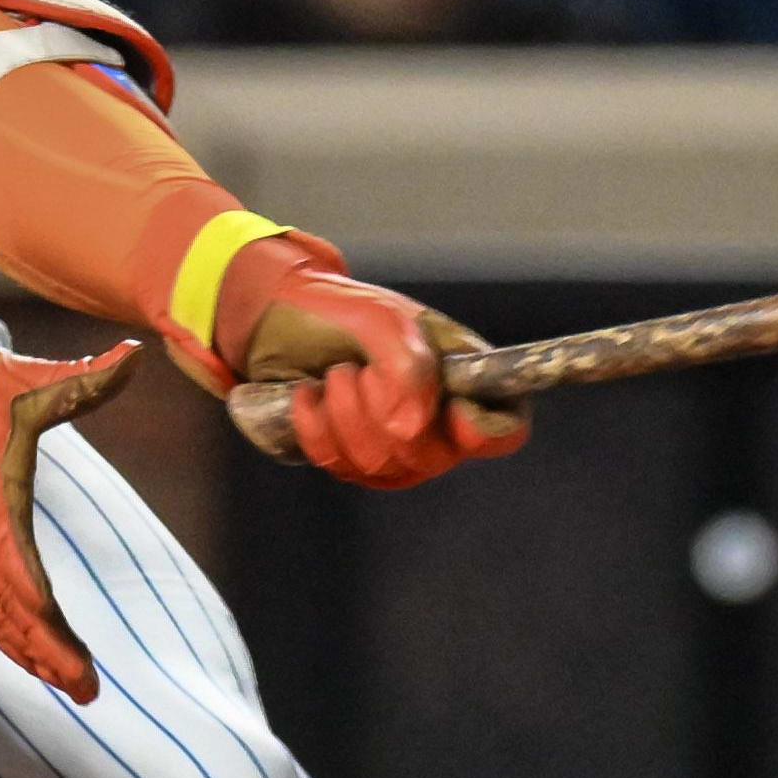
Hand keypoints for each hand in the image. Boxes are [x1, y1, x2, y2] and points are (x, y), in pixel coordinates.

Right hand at [0, 321, 141, 699]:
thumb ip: (84, 379)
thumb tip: (137, 357)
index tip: (74, 660)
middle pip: (8, 613)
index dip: (45, 622)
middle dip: (45, 656)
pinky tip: (34, 653)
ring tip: (70, 684)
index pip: (19, 573)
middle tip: (85, 691)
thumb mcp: (23, 380)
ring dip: (29, 652)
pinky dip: (10, 633)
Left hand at [230, 271, 526, 492]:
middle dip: (382, 413)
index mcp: (462, 375)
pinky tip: (307, 396)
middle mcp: (437, 417)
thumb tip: (411, 429)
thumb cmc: (336, 310)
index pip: (505, 426)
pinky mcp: (353, 460)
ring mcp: (395, 445)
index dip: (486, 431)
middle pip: (435, 455)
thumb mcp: (376, 317)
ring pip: (384, 467)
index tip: (451, 410)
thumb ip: (407, 364)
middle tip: (354, 370)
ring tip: (333, 375)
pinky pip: (343, 468)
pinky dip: (317, 430)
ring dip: (345, 417)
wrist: (272, 318)